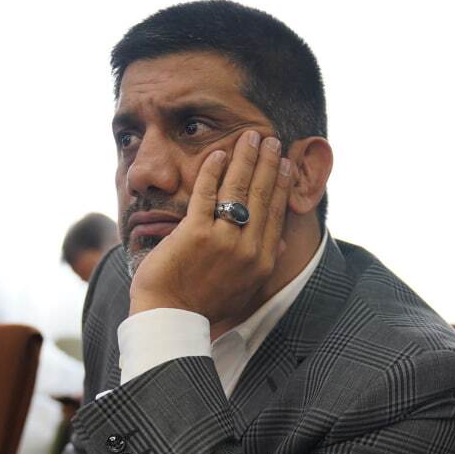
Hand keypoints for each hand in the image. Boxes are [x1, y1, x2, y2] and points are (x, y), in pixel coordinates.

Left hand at [129, 129, 292, 330]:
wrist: (170, 317)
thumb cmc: (203, 304)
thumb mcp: (244, 288)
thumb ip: (262, 263)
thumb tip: (284, 244)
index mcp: (262, 262)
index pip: (275, 212)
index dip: (281, 183)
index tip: (284, 162)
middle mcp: (248, 250)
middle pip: (261, 195)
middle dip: (267, 162)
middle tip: (271, 139)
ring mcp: (222, 241)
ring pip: (237, 189)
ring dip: (245, 157)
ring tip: (250, 136)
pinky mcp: (195, 233)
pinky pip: (206, 193)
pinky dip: (212, 170)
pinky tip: (218, 153)